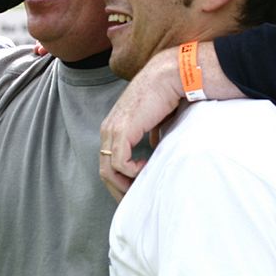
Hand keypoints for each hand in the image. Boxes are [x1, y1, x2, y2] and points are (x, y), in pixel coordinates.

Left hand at [99, 50, 183, 200]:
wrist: (170, 76)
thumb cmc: (166, 95)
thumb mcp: (156, 120)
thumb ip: (151, 135)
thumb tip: (154, 148)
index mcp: (114, 126)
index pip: (108, 161)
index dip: (120, 179)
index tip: (137, 190)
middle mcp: (108, 130)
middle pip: (104, 170)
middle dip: (119, 189)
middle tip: (136, 200)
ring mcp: (113, 130)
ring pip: (108, 170)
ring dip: (125, 184)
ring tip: (143, 187)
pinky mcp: (123, 131)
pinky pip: (120, 164)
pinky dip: (133, 172)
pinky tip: (147, 167)